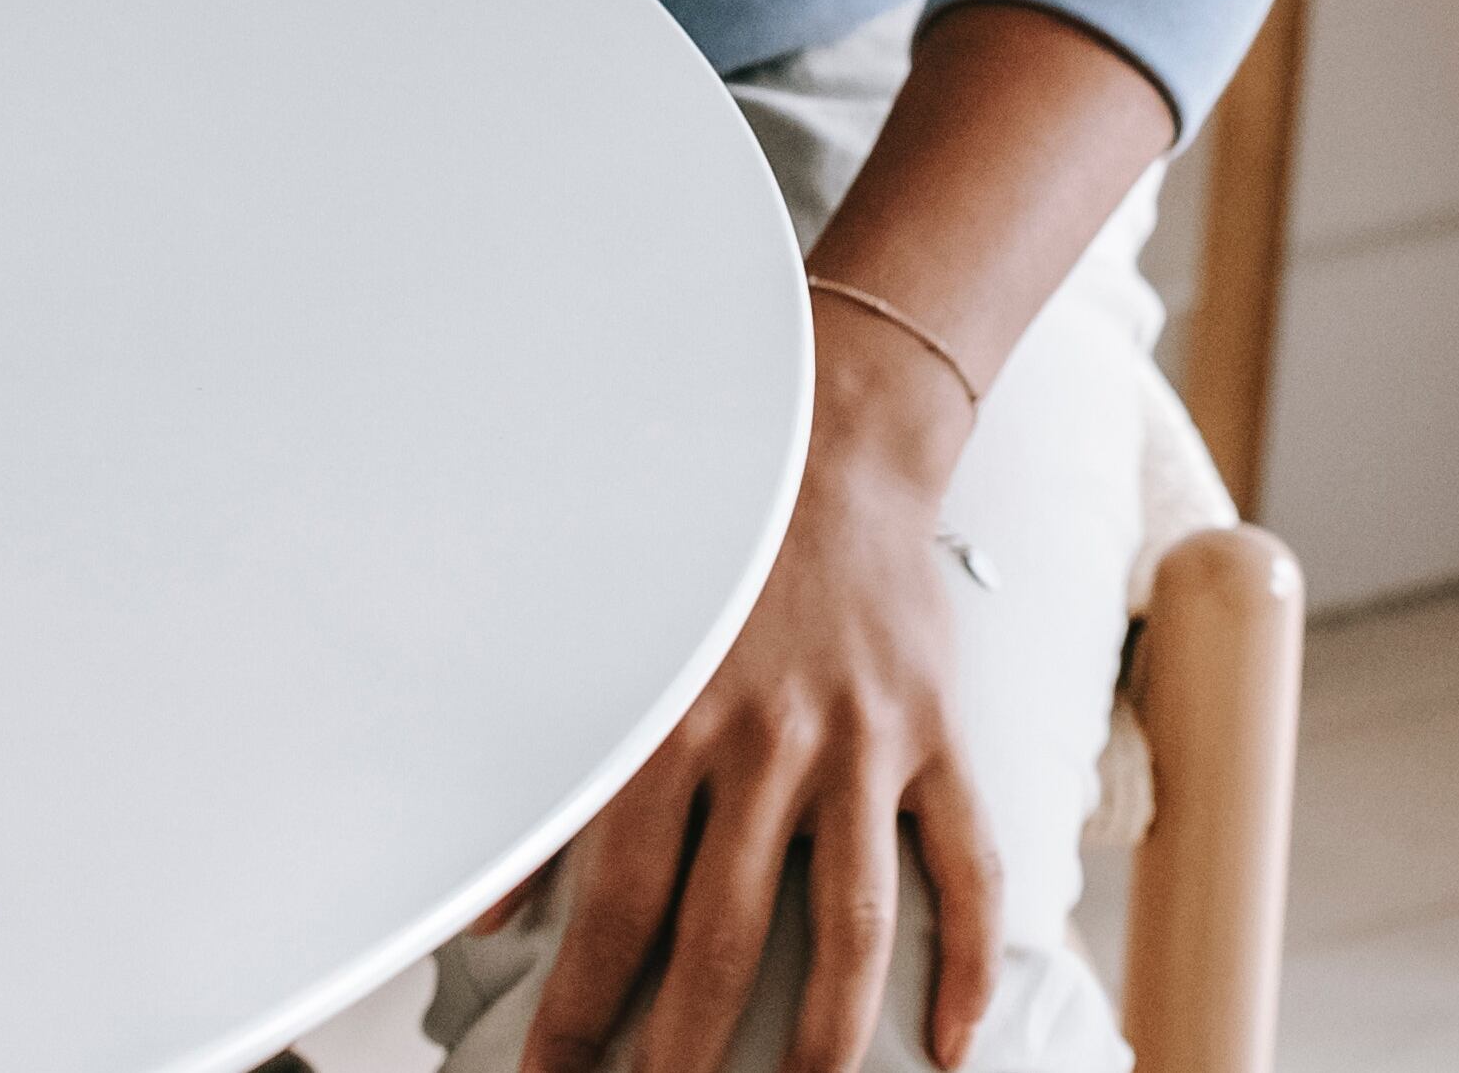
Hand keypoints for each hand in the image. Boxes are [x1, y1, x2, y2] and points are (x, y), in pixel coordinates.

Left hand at [515, 311, 998, 1072]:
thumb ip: (550, 790)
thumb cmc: (703, 556)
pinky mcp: (940, 737)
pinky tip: (954, 1042)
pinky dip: (965, 960)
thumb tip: (493, 918)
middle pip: (723, 941)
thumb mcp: (605, 653)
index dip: (581, 1014)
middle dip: (686, 1054)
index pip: (615, 913)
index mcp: (665, 729)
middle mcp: (764, 746)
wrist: (831, 447)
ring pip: (848, 928)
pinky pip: (964, 865)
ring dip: (822, 1039)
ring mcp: (862, 747)